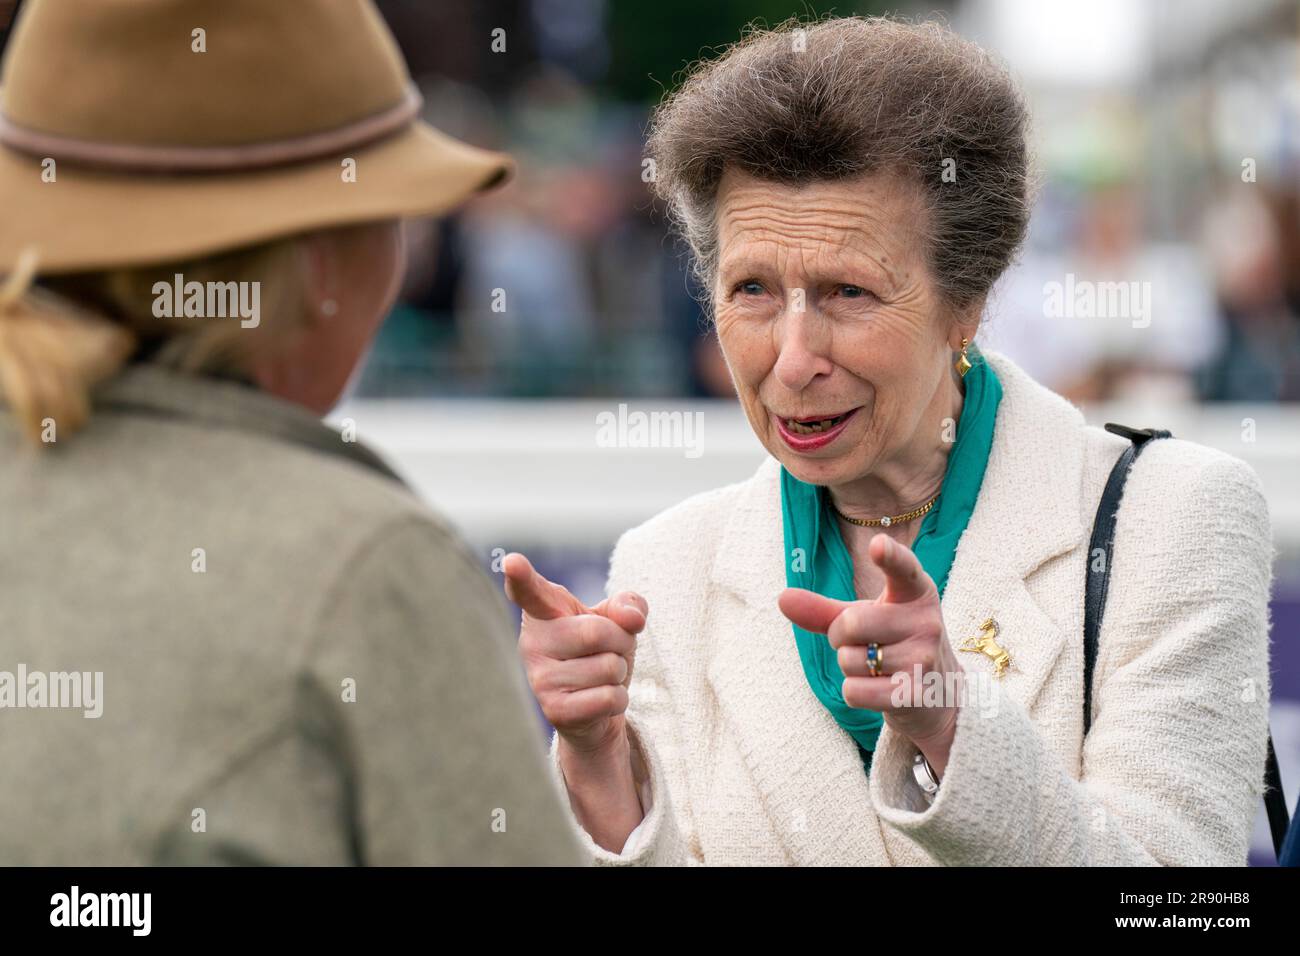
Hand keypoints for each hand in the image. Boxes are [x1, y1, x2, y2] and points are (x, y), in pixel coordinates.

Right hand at [502, 552, 647, 758]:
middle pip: (597, 632)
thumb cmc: (600, 654)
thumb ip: (628, 606)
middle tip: (608, 651)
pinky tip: (598, 701)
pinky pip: (609, 697)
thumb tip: (632, 618)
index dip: (521, 576)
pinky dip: (619, 698)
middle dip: (620, 642)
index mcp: (544, 612)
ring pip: (608, 667)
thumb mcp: (617, 620)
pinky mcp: (554, 710)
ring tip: (599, 677)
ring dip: (618, 673)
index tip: (512, 562)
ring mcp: (540, 678)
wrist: (595, 710)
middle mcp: (532, 642)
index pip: (529, 591)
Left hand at [778, 534, 960, 773]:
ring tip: (877, 666)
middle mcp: (925, 622)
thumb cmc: (892, 642)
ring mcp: (924, 658)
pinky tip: (878, 689)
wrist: (935, 693)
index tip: (878, 545)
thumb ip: (824, 608)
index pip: (903, 568)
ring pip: (848, 660)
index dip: (890, 556)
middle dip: (840, 636)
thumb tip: (783, 598)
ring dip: (849, 667)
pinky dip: (854, 692)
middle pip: (850, 623)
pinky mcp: (915, 694)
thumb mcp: (863, 618)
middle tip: (862, 642)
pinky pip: (854, 691)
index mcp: (915, 592)